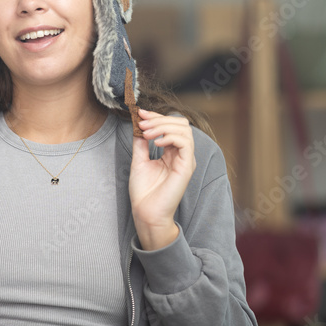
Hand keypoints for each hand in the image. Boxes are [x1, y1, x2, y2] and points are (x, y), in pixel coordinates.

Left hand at [130, 108, 195, 249]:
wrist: (146, 212)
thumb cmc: (144, 191)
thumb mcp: (139, 161)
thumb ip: (141, 143)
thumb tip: (138, 126)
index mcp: (171, 152)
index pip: (170, 126)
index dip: (156, 117)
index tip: (140, 114)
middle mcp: (181, 154)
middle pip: (180, 124)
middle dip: (159, 119)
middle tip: (142, 123)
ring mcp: (185, 160)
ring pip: (183, 130)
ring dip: (162, 126)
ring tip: (146, 133)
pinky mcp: (187, 166)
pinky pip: (185, 143)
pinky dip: (170, 137)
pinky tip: (155, 142)